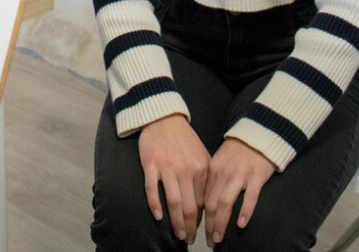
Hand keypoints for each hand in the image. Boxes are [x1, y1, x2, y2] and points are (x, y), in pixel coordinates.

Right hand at [138, 114, 209, 243]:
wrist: (164, 118)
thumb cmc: (184, 139)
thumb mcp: (202, 156)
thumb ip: (205, 177)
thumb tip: (207, 203)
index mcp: (201, 169)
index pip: (203, 202)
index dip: (202, 220)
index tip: (200, 231)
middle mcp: (186, 169)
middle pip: (189, 207)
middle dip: (191, 227)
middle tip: (190, 240)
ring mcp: (167, 167)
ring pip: (173, 202)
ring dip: (176, 223)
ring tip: (179, 236)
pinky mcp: (151, 165)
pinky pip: (152, 189)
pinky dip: (155, 205)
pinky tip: (158, 217)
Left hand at [203, 138, 274, 245]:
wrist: (258, 134)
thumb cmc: (238, 151)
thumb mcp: (219, 162)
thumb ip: (212, 180)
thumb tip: (204, 202)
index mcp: (212, 171)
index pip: (202, 198)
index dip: (199, 218)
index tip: (198, 231)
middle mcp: (223, 173)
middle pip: (212, 204)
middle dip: (208, 225)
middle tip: (208, 241)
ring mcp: (240, 174)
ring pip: (226, 203)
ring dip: (221, 223)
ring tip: (219, 238)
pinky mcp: (257, 175)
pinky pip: (250, 196)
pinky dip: (245, 211)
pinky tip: (241, 224)